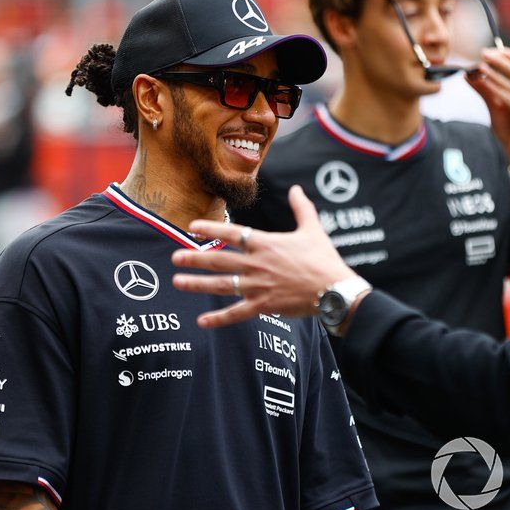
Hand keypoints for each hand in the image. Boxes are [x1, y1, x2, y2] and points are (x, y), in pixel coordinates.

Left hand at [172, 185, 354, 327]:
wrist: (334, 289)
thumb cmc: (324, 259)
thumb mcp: (313, 229)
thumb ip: (301, 208)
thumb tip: (296, 188)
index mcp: (266, 244)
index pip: (232, 234)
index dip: (210, 229)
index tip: (192, 227)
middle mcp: (257, 264)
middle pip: (219, 259)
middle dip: (194, 258)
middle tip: (175, 257)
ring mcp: (258, 286)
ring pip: (221, 285)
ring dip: (197, 284)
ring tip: (177, 281)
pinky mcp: (263, 305)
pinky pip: (236, 313)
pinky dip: (218, 318)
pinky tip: (202, 321)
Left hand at [466, 47, 509, 173]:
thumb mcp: (495, 107)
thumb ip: (484, 90)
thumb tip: (468, 75)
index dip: (504, 54)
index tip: (486, 51)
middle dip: (499, 59)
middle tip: (482, 53)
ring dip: (494, 73)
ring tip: (479, 67)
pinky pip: (509, 97)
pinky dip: (496, 88)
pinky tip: (484, 83)